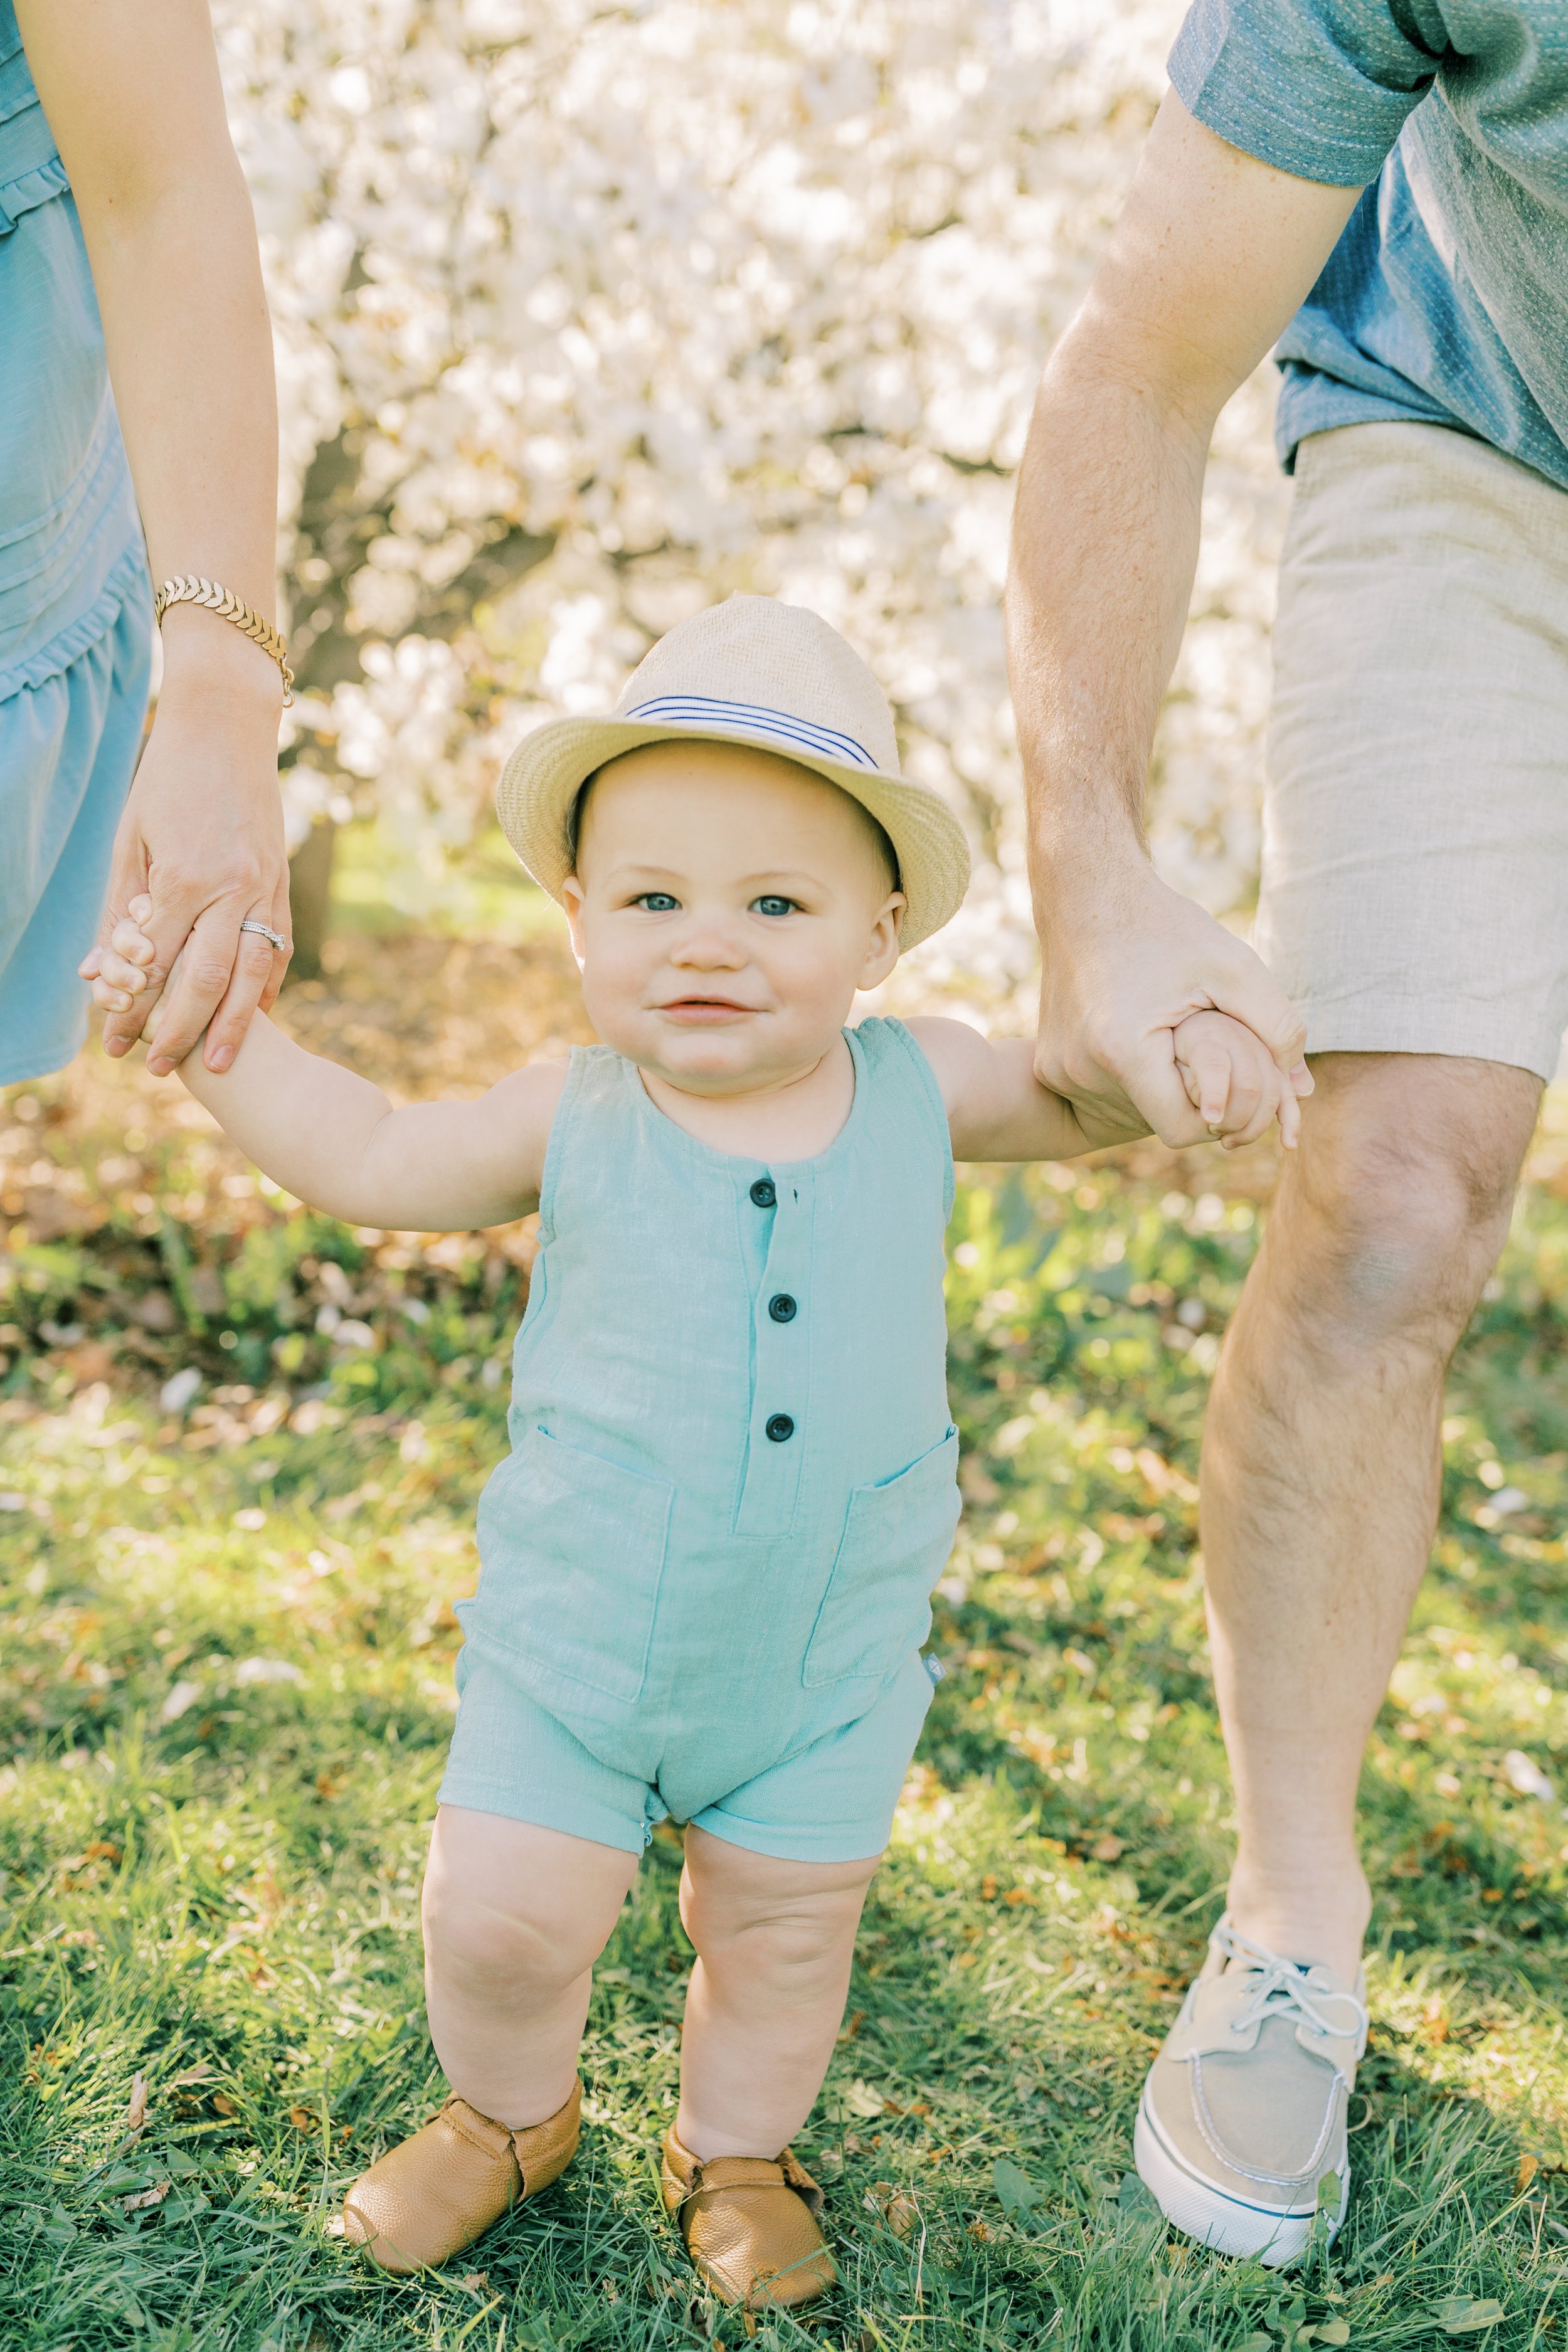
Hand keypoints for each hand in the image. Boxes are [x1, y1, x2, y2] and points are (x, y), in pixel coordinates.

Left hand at [79, 644, 289, 1075]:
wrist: (228, 728)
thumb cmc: (167, 779)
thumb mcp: (130, 841)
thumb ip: (121, 911)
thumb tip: (97, 974)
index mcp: (187, 877)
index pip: (156, 965)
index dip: (133, 1010)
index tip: (113, 1044)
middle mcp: (233, 889)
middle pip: (208, 982)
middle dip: (182, 1032)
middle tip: (162, 1069)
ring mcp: (266, 888)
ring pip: (254, 975)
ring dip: (236, 1026)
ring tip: (221, 1066)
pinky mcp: (282, 884)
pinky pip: (278, 950)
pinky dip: (267, 989)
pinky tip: (257, 1017)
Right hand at [1033, 855, 1309, 1147]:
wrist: (1086, 893)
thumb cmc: (1165, 927)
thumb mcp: (1234, 967)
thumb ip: (1277, 1026)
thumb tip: (1303, 1090)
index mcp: (1123, 1050)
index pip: (1183, 1130)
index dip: (1218, 1114)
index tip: (1234, 1082)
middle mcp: (1080, 1070)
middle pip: (1154, 1121)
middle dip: (1189, 1099)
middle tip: (1210, 1055)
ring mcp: (1058, 1069)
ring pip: (1127, 1112)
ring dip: (1158, 1090)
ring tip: (1174, 1040)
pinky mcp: (1048, 1063)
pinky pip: (1101, 1093)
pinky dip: (1130, 1079)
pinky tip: (1143, 1036)